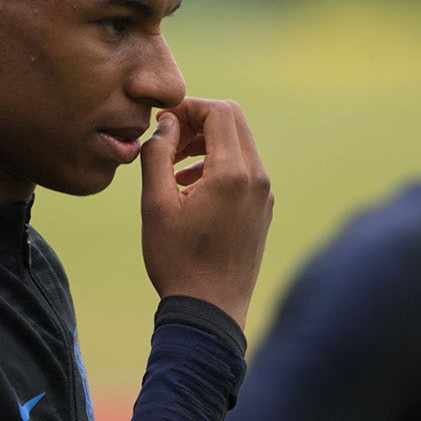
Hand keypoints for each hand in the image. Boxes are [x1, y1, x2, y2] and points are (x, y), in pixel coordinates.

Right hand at [139, 99, 273, 329]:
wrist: (210, 311)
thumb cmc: (178, 261)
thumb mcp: (155, 205)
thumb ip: (157, 154)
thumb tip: (165, 124)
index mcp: (233, 174)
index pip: (219, 112)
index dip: (187, 108)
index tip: (162, 125)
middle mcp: (258, 179)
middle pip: (234, 122)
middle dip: (198, 122)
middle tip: (168, 142)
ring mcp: (265, 196)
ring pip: (240, 145)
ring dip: (207, 144)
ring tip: (173, 169)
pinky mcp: (264, 210)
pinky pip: (245, 170)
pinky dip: (219, 165)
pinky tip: (191, 188)